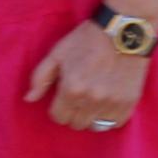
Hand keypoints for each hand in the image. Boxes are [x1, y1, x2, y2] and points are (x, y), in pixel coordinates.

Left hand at [25, 19, 150, 130]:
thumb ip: (40, 78)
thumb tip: (28, 99)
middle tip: (79, 97)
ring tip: (94, 100)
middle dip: (74, 112)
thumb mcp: (58, 53)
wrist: (124, 31)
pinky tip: (108, 102)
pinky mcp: (129, 102)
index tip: (64, 96)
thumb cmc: (87, 39)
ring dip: (92, 116)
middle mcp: (92, 100)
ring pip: (96, 126)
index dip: (58, 108)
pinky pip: (115, 123)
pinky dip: (110, 116)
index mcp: (72, 89)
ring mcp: (112, 103)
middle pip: (76, 124)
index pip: (58, 117)